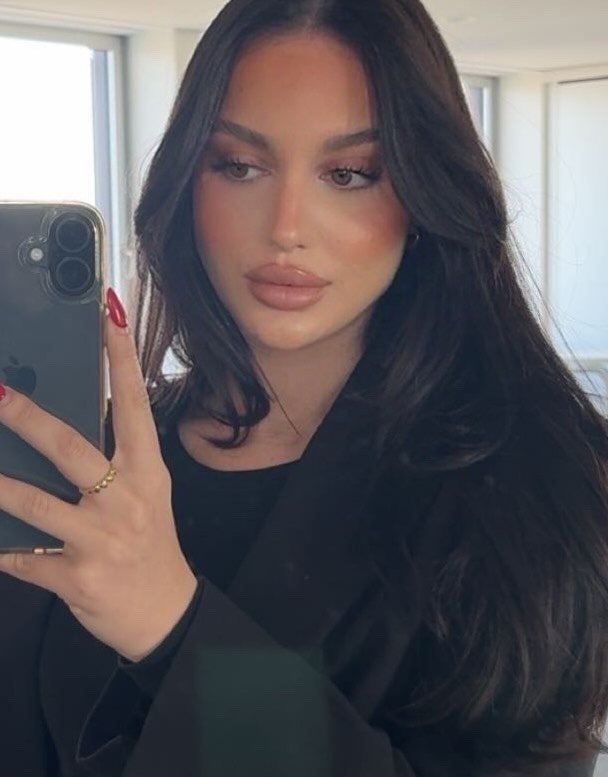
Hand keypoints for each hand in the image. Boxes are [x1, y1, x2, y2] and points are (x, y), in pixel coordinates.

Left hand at [0, 288, 196, 662]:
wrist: (164, 611)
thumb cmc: (151, 543)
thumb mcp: (146, 496)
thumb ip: (113, 462)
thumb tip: (61, 425)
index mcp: (148, 473)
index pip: (134, 407)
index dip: (120, 359)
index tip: (107, 314)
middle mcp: (127, 500)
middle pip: (71, 449)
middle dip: (28, 418)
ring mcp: (101, 540)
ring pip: (33, 504)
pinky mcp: (75, 577)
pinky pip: (20, 560)